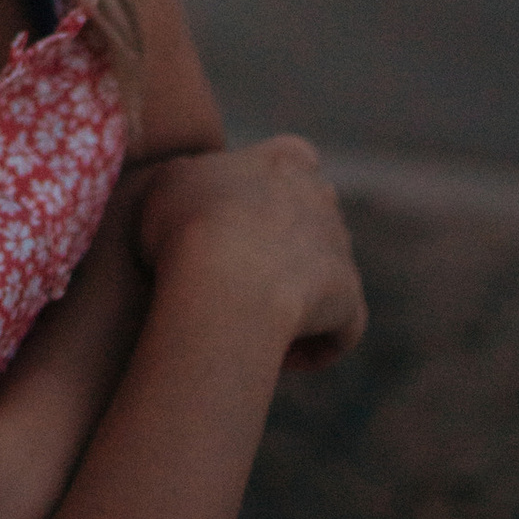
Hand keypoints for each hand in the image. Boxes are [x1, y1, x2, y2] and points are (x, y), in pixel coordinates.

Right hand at [127, 136, 365, 369]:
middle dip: (286, 245)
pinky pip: (339, 327)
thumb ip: (191, 179)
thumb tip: (195, 194)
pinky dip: (314, 345)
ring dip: (297, 299)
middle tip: (240, 276)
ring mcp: (341, 249)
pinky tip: (282, 359)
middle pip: (313, 217)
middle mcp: (322, 199)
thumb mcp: (167, 183)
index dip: (268, 187)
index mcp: (284, 161)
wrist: (225, 279)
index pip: (293, 158)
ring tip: (254, 325)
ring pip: (324, 275)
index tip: (232, 215)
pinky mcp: (351, 299)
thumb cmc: (185, 227)